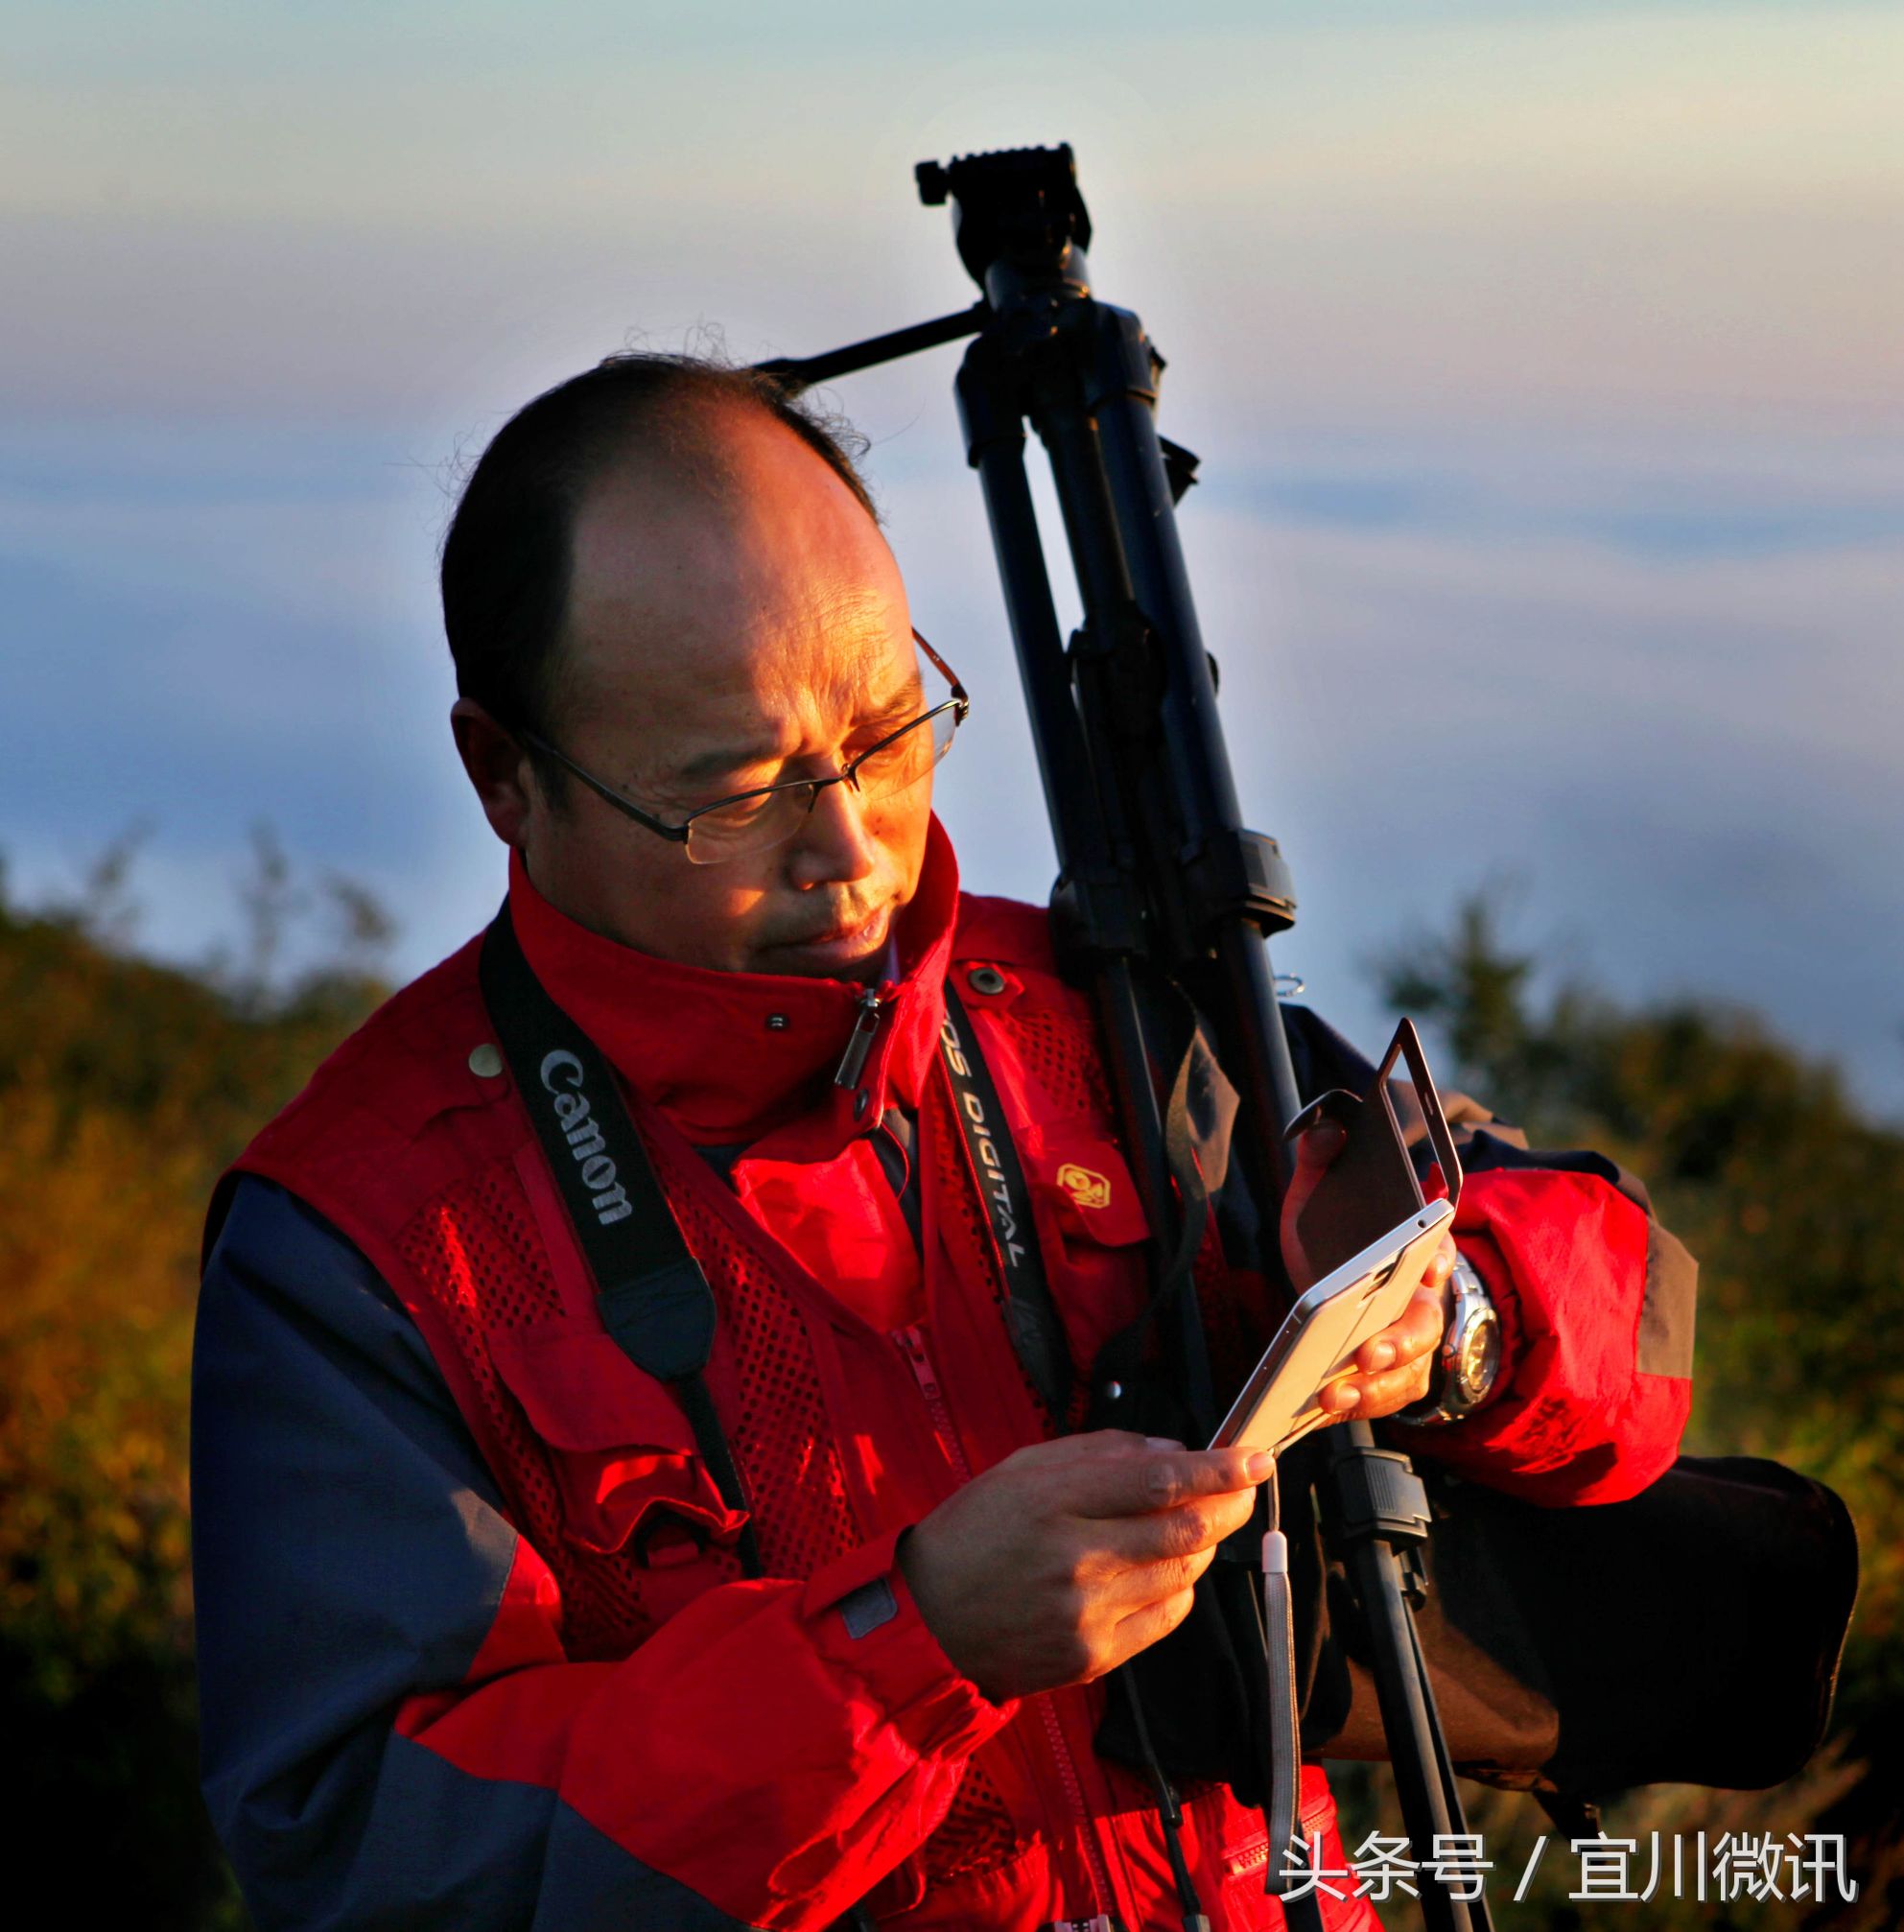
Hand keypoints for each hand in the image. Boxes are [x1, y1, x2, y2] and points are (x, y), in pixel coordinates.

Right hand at [897, 1431, 1269, 1703]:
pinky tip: (1164, 1569)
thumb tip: (1173, 1450)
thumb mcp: (1022, 1469)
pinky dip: (1180, 1587)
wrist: (928, 1621)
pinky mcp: (1093, 1657)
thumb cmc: (974, 1533)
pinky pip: (1165, 1617)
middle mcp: (1075, 1559)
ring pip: (1182, 1573)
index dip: (1216, 1469)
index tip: (1253, 1458)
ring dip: (1203, 1545)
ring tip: (1196, 1524)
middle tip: (1243, 1489)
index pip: (1158, 1481)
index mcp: (1053, 1501)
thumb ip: (1100, 1453)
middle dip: (1228, 1505)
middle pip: (1183, 1530)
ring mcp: (1086, 1615)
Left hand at [1279, 1120, 1452, 1422]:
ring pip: (1407, 1375)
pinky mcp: (1391, 1384)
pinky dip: (1351, 1410)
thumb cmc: (1336, 1241)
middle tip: (1366, 1352)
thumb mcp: (1320, 1197)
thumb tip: (1325, 1133)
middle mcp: (1425, 1304)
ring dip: (1373, 1389)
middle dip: (1398, 1341)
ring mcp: (1413, 1350)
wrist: (1338, 1288)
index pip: (1439, 1251)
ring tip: (1332, 1393)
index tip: (1428, 1264)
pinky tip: (1316, 1412)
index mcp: (1417, 1254)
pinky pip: (1380, 1403)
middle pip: (1425, 1325)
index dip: (1437, 1259)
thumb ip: (1320, 1161)